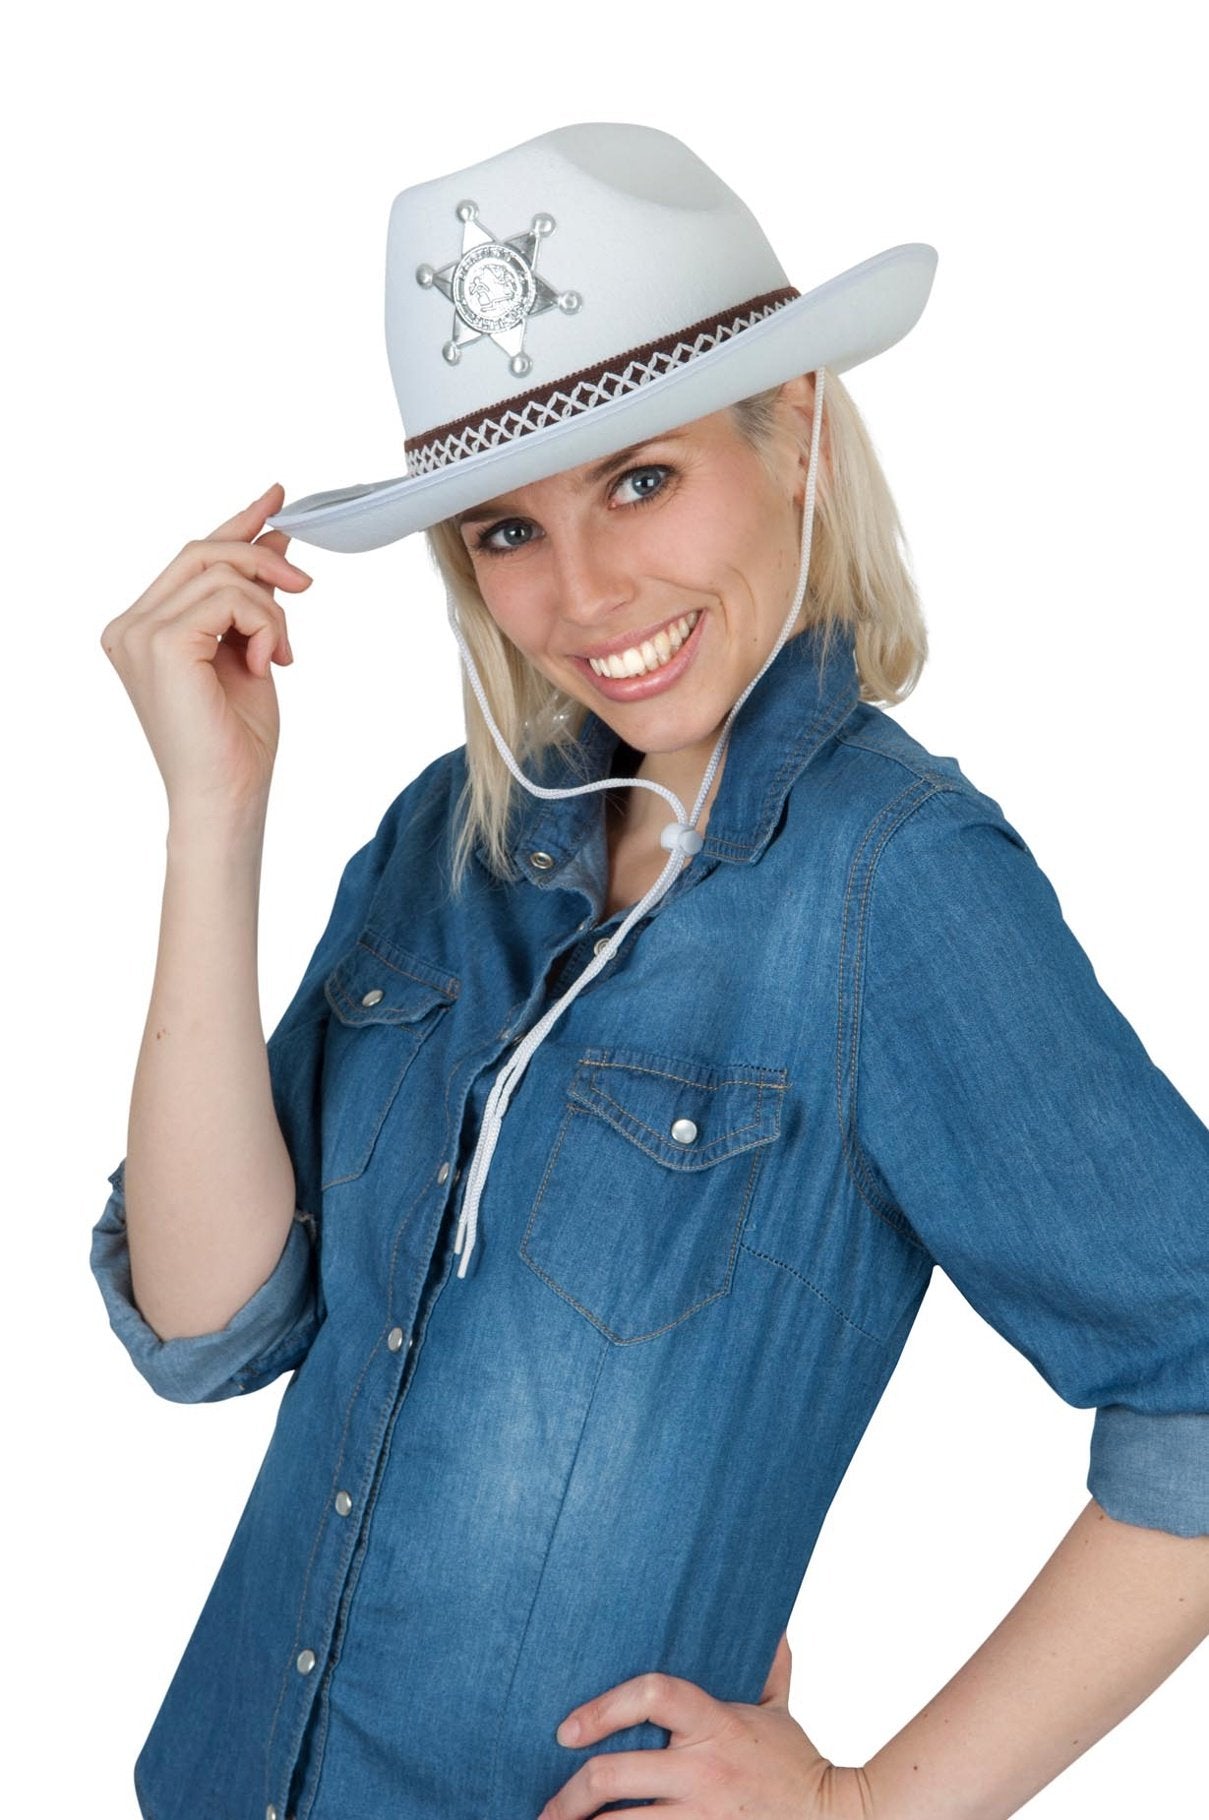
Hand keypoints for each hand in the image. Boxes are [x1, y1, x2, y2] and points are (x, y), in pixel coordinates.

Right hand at [99, 482, 312, 819]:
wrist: (227, 795)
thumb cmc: (236, 739)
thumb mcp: (251, 648)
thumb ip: (252, 597)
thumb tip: (276, 541)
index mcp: (142, 627)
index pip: (191, 558)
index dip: (237, 524)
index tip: (277, 500)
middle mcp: (130, 625)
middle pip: (202, 552)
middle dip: (262, 558)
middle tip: (304, 584)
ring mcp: (139, 633)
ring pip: (222, 573)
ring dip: (271, 608)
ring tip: (280, 654)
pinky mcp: (161, 643)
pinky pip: (231, 598)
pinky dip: (266, 625)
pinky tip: (268, 663)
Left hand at [538, 1631, 873, 1816]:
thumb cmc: (797, 1763)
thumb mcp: (778, 1707)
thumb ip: (766, 1664)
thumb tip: (768, 1620)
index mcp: (715, 1723)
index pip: (651, 1694)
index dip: (602, 1708)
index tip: (566, 1730)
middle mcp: (702, 1771)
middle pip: (614, 1775)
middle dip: (569, 1796)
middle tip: (548, 1809)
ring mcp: (702, 1817)